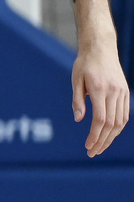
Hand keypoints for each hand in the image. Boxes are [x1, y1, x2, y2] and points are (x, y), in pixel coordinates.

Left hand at [73, 39, 128, 156]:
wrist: (101, 49)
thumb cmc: (84, 64)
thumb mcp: (76, 80)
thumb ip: (77, 100)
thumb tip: (79, 120)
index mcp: (100, 90)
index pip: (100, 119)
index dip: (95, 135)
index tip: (88, 146)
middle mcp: (114, 93)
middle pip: (111, 124)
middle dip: (102, 141)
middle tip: (92, 153)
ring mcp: (122, 93)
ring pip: (120, 121)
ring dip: (111, 137)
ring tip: (100, 147)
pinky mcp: (125, 93)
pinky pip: (124, 114)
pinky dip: (118, 127)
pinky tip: (110, 135)